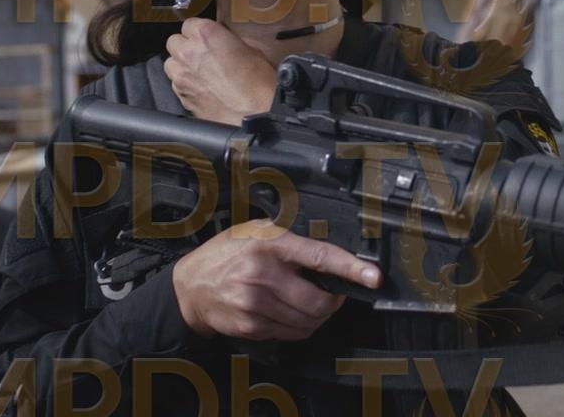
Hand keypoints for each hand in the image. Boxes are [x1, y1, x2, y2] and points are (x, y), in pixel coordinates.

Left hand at [165, 18, 276, 124]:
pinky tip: (202, 88)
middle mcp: (188, 53)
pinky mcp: (182, 97)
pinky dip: (185, 84)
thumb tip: (224, 43)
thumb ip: (230, 42)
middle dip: (186, 45)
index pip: (190, 23)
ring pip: (170, 63)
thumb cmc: (260, 84)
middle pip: (174, 41)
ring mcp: (182, 76)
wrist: (257, 115)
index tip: (210, 36)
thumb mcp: (253, 51)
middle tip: (203, 53)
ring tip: (199, 72)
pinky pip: (176, 84)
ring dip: (182, 64)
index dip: (201, 31)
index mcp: (206, 35)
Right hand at [172, 219, 381, 340]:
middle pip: (319, 301)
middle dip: (334, 301)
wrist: (190, 286)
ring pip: (308, 321)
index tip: (373, 277)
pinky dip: (300, 326)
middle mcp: (263, 275)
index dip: (351, 269)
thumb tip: (330, 248)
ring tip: (310, 302)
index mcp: (270, 245)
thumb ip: (292, 238)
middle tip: (333, 293)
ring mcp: (255, 304)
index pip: (320, 257)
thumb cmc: (227, 253)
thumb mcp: (257, 230)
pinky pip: (291, 333)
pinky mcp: (251, 326)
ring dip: (318, 316)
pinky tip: (290, 312)